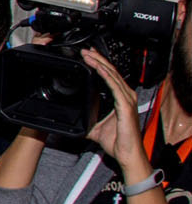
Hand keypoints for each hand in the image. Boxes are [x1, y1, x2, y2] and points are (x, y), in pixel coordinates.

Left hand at [81, 50, 147, 181]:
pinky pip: (115, 86)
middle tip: (86, 50)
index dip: (100, 65)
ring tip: (89, 55)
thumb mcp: (96, 127)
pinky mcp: (125, 105)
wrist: (126, 153)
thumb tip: (75, 120)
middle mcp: (125, 96)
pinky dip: (106, 76)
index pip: (110, 76)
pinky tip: (99, 68)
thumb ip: (88, 120)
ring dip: (100, 64)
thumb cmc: (117, 142)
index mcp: (120, 98)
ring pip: (112, 75)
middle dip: (98, 59)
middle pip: (111, 72)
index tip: (89, 57)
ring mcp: (127, 99)